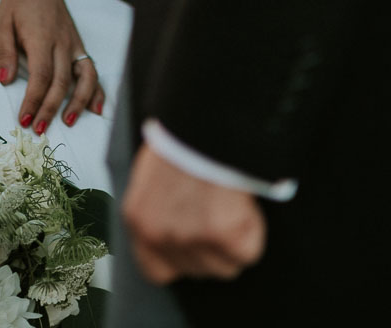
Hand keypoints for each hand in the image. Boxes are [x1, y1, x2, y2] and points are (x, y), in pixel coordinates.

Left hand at [0, 0, 104, 133]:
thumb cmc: (17, 2)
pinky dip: (96, 89)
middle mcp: (61, 42)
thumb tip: (4, 81)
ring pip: (83, 77)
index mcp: (41, 37)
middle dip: (50, 108)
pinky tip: (96, 108)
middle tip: (38, 129)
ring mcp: (73, 43)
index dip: (34, 99)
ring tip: (68, 122)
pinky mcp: (79, 44)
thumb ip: (4, 52)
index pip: (40, 75)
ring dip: (78, 102)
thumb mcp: (2, 23)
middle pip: (61, 81)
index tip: (24, 118)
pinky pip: (91, 69)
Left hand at [122, 145, 265, 283]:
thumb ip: (160, 209)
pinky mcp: (228, 238)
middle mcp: (161, 236)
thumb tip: (177, 224)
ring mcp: (194, 240)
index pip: (156, 270)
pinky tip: (241, 202)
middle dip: (210, 246)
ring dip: (232, 240)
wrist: (203, 120)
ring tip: (227, 200)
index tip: (193, 242)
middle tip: (215, 209)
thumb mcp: (153, 176)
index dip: (179, 259)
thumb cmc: (181, 137)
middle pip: (196, 269)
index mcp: (139, 220)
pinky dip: (252, 229)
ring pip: (224, 266)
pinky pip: (248, 251)